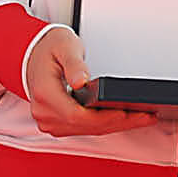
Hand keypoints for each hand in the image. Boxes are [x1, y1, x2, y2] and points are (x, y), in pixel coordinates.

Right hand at [24, 27, 155, 137]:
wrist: (32, 54)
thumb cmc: (48, 49)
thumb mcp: (64, 46)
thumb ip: (74, 64)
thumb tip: (81, 81)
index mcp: (45, 94)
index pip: (77, 115)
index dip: (104, 117)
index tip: (125, 112)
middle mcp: (45, 112)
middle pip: (86, 126)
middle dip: (118, 122)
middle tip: (145, 116)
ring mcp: (49, 120)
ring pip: (87, 130)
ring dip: (114, 126)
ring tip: (140, 118)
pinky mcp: (57, 123)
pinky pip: (83, 129)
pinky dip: (104, 125)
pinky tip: (122, 120)